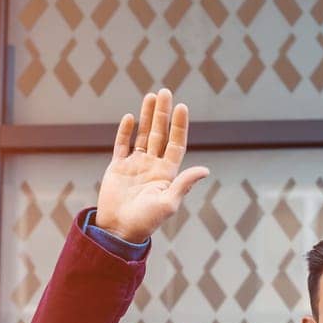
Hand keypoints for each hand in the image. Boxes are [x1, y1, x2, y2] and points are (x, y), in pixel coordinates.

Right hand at [94, 87, 210, 242]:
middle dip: (162, 113)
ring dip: (146, 116)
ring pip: (142, 135)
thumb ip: (184, 184)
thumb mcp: (168, 203)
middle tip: (165, 91)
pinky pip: (122, 145)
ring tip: (151, 96)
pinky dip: (126, 131)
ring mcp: (135, 165)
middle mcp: (152, 165)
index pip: (175, 143)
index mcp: (167, 173)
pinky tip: (130, 117)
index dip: (179, 125)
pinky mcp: (118, 168)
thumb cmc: (145, 221)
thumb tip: (205, 170)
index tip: (182, 107)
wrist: (118, 231)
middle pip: (159, 134)